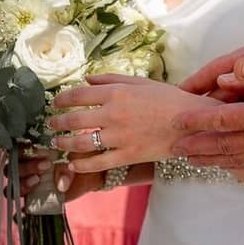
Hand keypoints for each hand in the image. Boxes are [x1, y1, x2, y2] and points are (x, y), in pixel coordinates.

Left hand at [47, 74, 213, 174]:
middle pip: (74, 119)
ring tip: (57, 143)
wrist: (191, 123)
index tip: (55, 103)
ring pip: (81, 143)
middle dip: (57, 123)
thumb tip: (86, 79)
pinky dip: (82, 165)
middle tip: (51, 125)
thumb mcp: (140, 82)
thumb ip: (110, 80)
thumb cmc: (168, 99)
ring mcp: (119, 137)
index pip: (77, 95)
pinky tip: (74, 164)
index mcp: (116, 93)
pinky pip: (97, 163)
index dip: (61, 99)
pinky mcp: (127, 156)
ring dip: (64, 144)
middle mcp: (113, 115)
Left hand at [170, 58, 243, 169]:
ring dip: (208, 159)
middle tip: (174, 148)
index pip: (219, 120)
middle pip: (219, 145)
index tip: (177, 122)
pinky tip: (225, 164)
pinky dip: (230, 165)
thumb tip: (232, 70)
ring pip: (232, 158)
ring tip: (190, 160)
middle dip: (195, 146)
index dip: (196, 122)